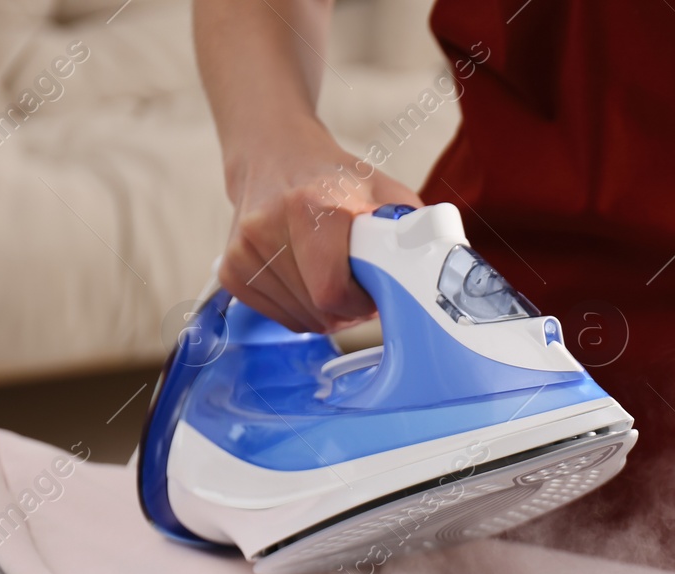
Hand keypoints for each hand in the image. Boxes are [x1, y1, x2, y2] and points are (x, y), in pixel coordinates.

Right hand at [217, 121, 421, 334]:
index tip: (372, 292)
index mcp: (314, 206)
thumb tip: (444, 273)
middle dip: (347, 310)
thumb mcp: (387, 194)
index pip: (332, 293)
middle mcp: (270, 224)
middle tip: (358, 285)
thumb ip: (416, 231)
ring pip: (299, 319)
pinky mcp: (230, 267)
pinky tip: (306, 279)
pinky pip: (277, 317)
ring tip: (331, 276)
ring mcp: (244, 247)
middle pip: (319, 311)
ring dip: (324, 312)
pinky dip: (299, 310)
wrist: (274, 153)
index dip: (360, 305)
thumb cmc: (337, 179)